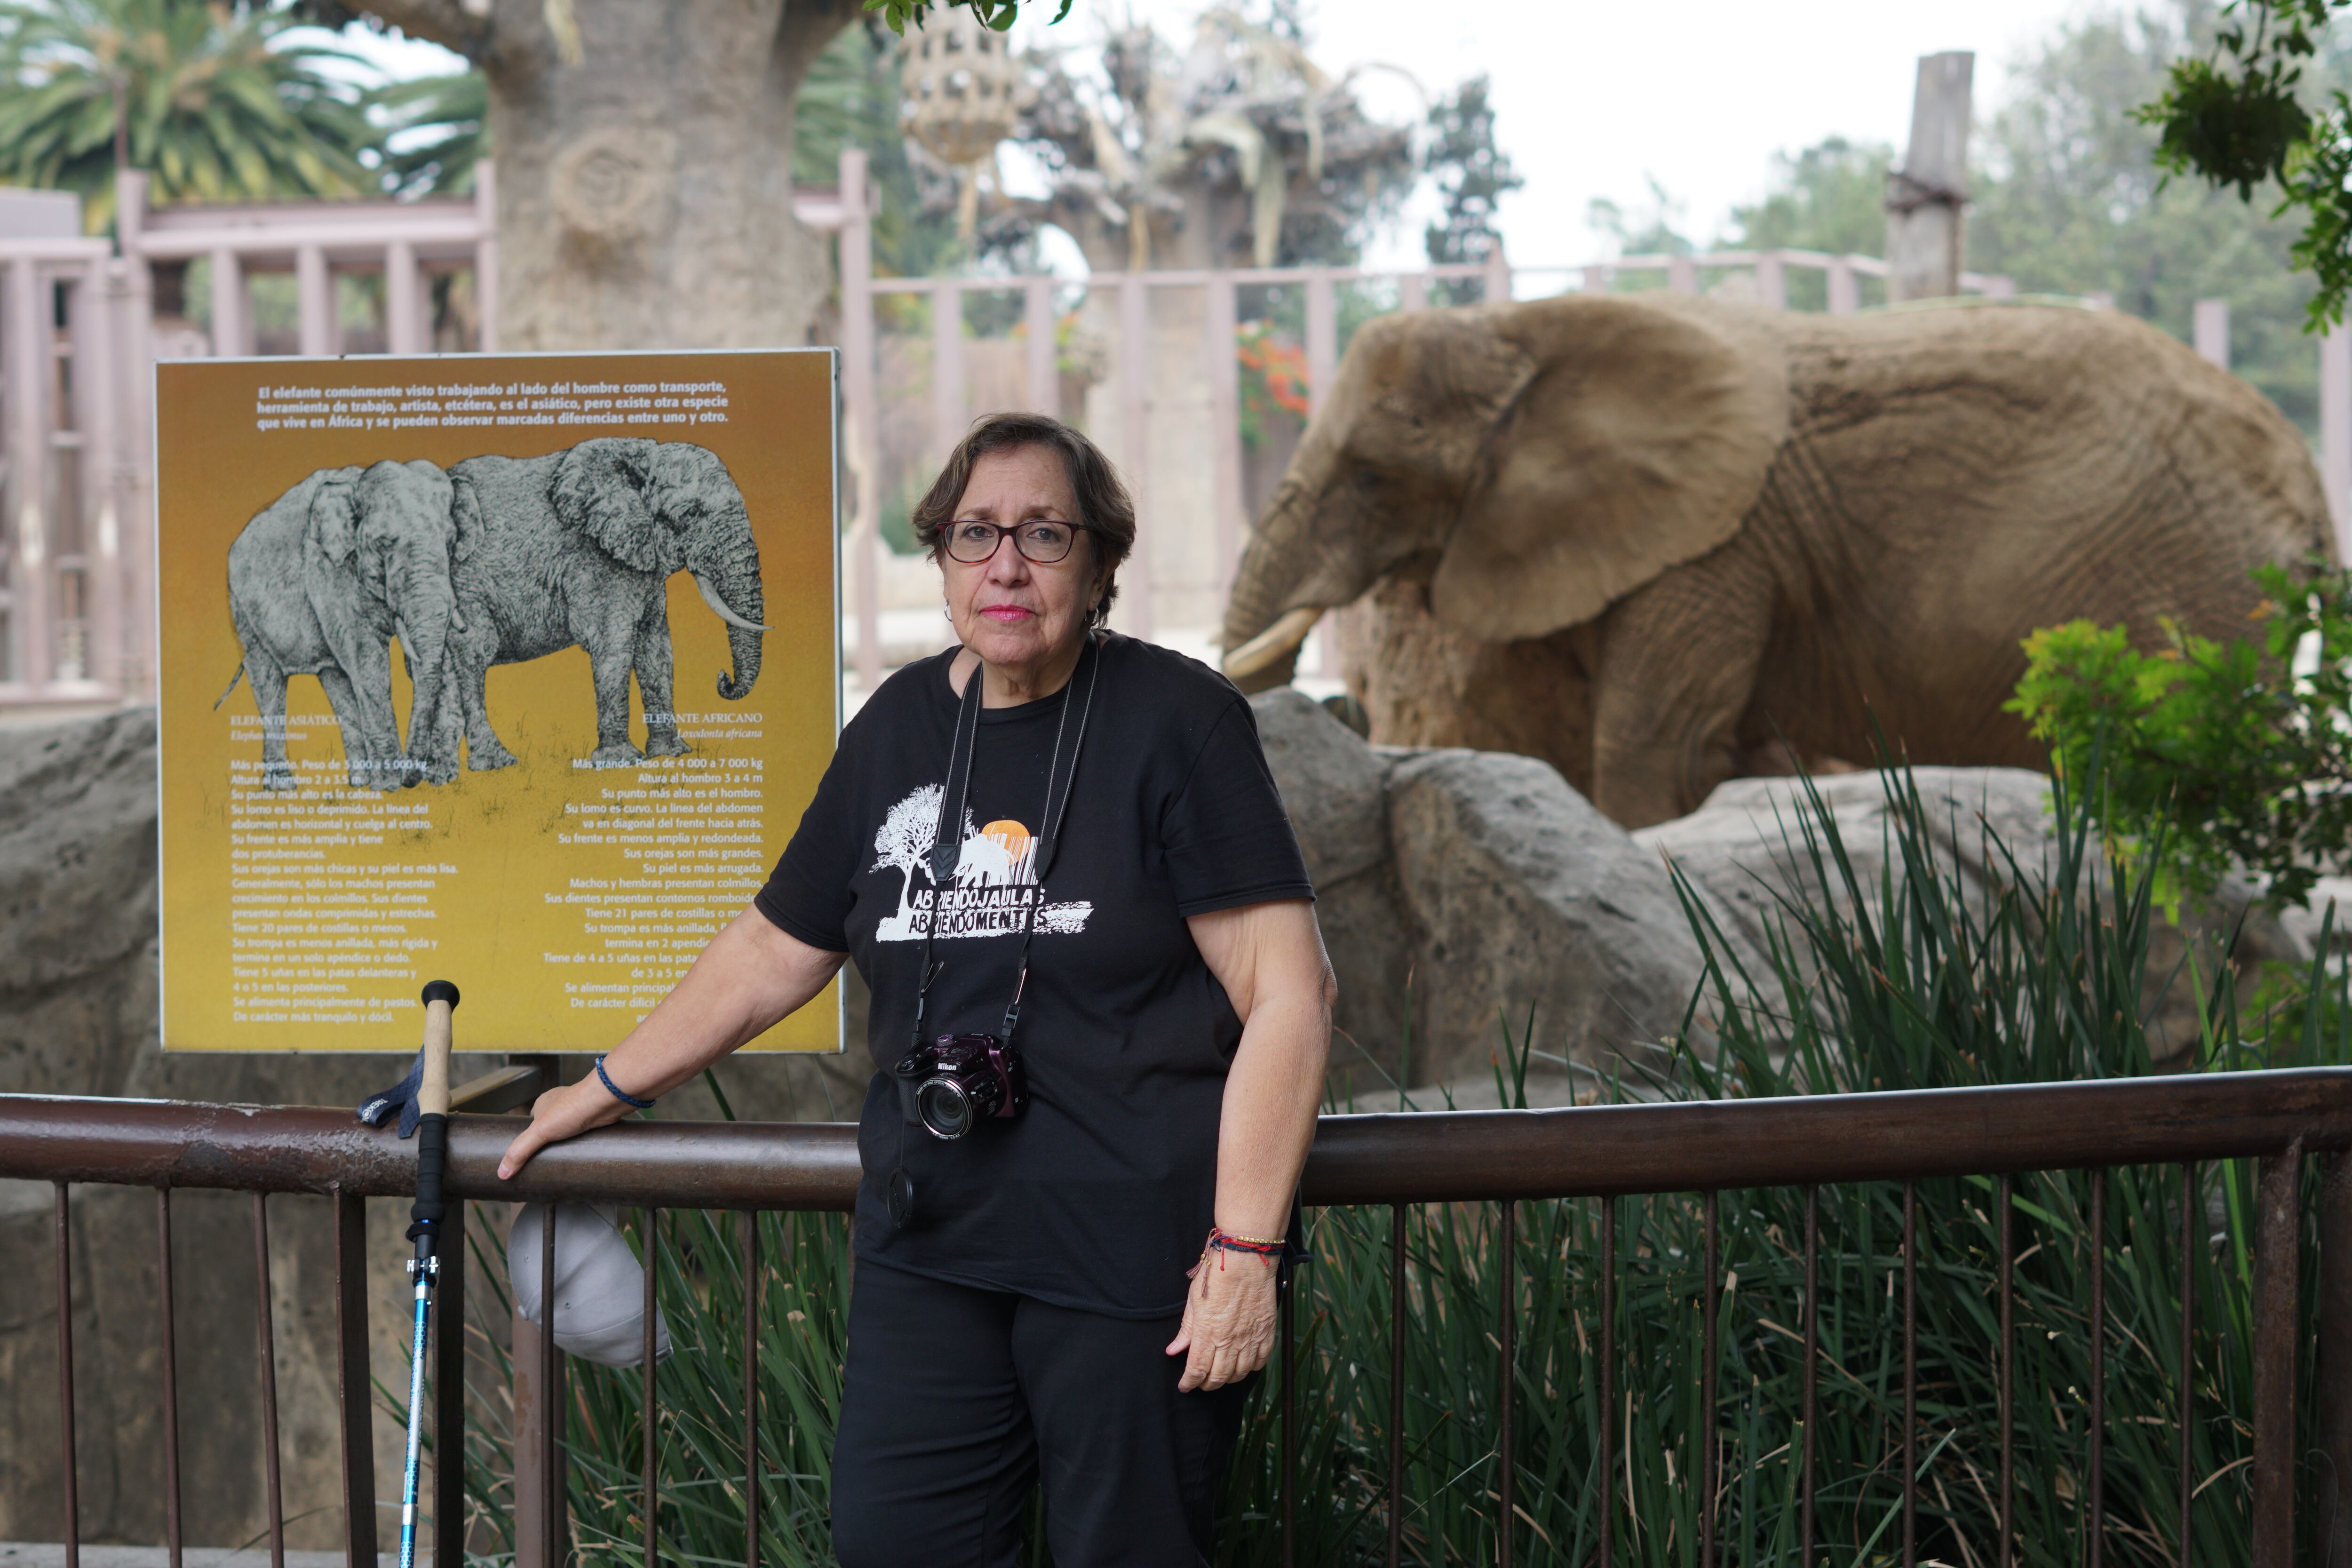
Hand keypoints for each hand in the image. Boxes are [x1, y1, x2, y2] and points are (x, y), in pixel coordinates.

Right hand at [497, 1077, 629, 1180]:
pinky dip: (580, 1142)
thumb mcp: (540, 1131)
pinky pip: (582, 1133)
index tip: (526, 1154)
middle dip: (548, 1143)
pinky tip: (580, 1153)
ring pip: (567, 1131)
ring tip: (562, 1160)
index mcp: (543, 1103)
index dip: (528, 1138)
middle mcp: (560, 1105)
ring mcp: (577, 1111)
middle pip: (549, 1128)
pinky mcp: (592, 1118)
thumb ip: (521, 1150)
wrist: (606, 1100)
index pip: (530, 1122)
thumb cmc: (574, 1107)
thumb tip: (503, 1172)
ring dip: (565, 1144)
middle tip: (545, 1161)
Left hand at [1165, 1241, 1279, 1391]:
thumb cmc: (1216, 1275)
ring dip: (1228, 1379)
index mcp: (1207, 1333)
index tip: (1184, 1386)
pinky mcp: (1266, 1332)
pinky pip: (1260, 1361)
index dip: (1189, 1382)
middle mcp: (1229, 1341)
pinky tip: (1243, 1365)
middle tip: (1201, 1383)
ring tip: (1220, 1375)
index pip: (1197, 1370)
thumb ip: (1186, 1330)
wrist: (1246, 1259)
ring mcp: (1250, 1338)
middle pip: (1218, 1377)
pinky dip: (1250, 1368)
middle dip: (1207, 1385)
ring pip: (1239, 1373)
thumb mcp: (1193, 1301)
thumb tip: (1173, 1350)